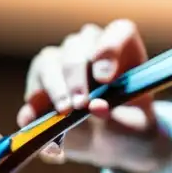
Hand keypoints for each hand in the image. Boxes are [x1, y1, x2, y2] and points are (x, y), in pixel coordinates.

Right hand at [11, 19, 169, 172]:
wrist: (117, 141)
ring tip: (64, 111)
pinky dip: (32, 110)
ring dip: (55, 87)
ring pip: (48, 62)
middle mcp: (89, 46)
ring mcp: (60, 63)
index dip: (110, 49)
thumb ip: (122, 114)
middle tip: (82, 103)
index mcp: (123, 47)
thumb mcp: (139, 121)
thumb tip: (96, 107)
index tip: (105, 78)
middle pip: (76, 47)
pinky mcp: (40, 87)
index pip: (119, 32)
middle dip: (77, 76)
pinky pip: (32, 93)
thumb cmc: (134, 122)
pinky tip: (34, 124)